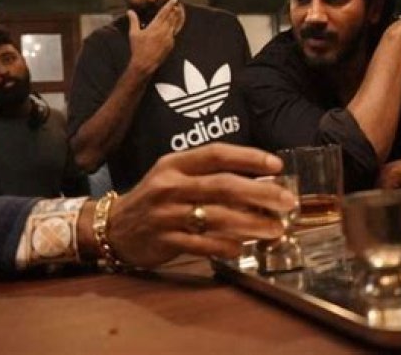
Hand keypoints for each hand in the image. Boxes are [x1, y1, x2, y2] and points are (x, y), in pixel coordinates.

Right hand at [107, 143, 296, 267]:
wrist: (114, 227)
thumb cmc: (154, 198)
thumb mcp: (173, 176)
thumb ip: (207, 174)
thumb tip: (257, 179)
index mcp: (174, 164)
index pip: (216, 154)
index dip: (248, 158)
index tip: (276, 165)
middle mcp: (170, 186)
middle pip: (223, 186)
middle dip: (260, 193)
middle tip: (286, 201)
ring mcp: (167, 214)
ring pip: (217, 217)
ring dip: (251, 224)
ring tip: (275, 228)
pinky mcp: (166, 240)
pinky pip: (203, 244)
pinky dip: (226, 246)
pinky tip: (243, 247)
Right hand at [128, 0, 184, 74]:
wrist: (145, 63)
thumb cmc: (138, 49)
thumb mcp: (134, 33)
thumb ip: (133, 21)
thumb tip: (130, 11)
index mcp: (155, 26)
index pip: (164, 12)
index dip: (170, 5)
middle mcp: (164, 31)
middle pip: (172, 17)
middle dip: (174, 10)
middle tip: (177, 4)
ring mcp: (169, 38)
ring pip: (174, 25)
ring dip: (176, 18)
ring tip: (178, 12)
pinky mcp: (171, 45)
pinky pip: (174, 34)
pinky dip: (174, 28)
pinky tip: (174, 26)